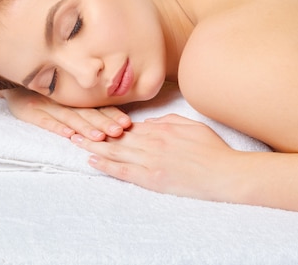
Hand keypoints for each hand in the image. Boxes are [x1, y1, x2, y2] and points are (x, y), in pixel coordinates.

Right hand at [2, 87, 131, 140]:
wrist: (12, 82)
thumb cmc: (44, 91)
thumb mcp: (65, 93)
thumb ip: (86, 102)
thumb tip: (116, 114)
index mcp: (74, 98)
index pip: (97, 107)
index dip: (112, 115)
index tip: (127, 123)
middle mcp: (63, 101)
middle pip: (87, 113)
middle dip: (104, 123)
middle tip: (119, 132)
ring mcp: (46, 106)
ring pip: (69, 118)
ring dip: (85, 128)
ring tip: (98, 137)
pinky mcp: (30, 111)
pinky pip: (44, 120)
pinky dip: (56, 127)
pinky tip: (68, 135)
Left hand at [72, 114, 243, 200]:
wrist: (225, 173)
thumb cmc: (213, 150)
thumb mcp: (192, 125)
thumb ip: (168, 121)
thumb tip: (150, 122)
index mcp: (162, 128)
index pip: (129, 124)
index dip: (109, 122)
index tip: (92, 119)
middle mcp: (152, 141)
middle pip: (117, 135)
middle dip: (93, 130)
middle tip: (72, 126)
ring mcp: (151, 160)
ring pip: (116, 150)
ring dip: (93, 145)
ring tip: (74, 140)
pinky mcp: (152, 178)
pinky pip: (124, 170)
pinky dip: (107, 165)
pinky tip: (92, 160)